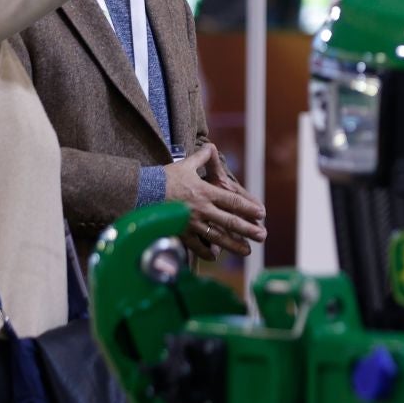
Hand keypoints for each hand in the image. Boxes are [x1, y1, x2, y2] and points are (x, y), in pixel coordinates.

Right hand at [162, 142, 266, 258]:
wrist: (142, 192)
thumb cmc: (164, 178)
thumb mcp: (185, 165)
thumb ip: (201, 158)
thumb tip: (210, 146)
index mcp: (205, 192)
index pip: (232, 201)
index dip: (248, 208)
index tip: (261, 213)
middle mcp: (201, 209)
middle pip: (229, 221)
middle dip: (248, 229)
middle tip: (262, 235)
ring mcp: (192, 223)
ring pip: (217, 237)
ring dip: (234, 245)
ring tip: (247, 251)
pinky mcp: (181, 234)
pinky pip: (196, 247)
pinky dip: (207, 252)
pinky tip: (216, 256)